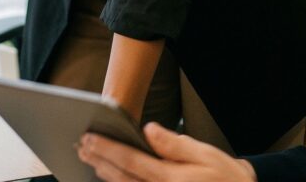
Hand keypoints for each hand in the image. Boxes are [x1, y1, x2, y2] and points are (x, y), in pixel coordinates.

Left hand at [78, 123, 257, 181]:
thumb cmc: (225, 177)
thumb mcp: (205, 154)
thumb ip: (175, 144)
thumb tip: (149, 129)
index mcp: (170, 178)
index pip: (130, 161)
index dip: (107, 149)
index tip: (89, 137)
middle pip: (121, 178)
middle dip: (99, 160)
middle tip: (81, 145)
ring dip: (105, 176)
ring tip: (89, 159)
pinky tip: (110, 178)